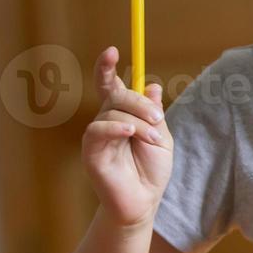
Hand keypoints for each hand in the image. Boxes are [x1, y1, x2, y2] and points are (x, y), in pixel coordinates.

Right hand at [83, 46, 173, 226]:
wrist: (145, 202)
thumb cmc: (152, 171)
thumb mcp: (161, 137)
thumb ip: (154, 113)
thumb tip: (151, 86)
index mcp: (123, 115)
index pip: (110, 86)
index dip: (106, 67)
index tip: (111, 50)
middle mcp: (107, 122)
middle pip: (115, 94)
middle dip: (138, 101)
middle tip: (157, 118)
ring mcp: (97, 137)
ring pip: (112, 112)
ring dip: (137, 121)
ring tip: (153, 138)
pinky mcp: (91, 152)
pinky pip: (98, 130)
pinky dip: (116, 128)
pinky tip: (130, 133)